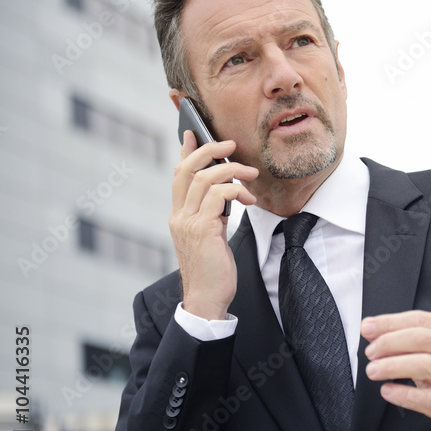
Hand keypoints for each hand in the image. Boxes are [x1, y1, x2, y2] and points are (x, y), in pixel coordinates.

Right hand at [170, 130, 258, 320]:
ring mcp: (188, 222)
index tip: (193, 133)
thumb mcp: (210, 234)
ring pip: (205, 179)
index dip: (185, 151)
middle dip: (209, 150)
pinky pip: (219, 196)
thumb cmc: (213, 268)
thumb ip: (211, 213)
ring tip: (251, 175)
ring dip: (232, 171)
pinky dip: (236, 191)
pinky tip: (249, 199)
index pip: (178, 175)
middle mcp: (178, 215)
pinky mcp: (203, 230)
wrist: (207, 298)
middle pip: (187, 169)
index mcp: (178, 215)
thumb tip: (225, 192)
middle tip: (231, 144)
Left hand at [362, 310, 430, 430]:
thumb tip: (370, 328)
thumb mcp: (430, 353)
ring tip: (373, 370)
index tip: (368, 328)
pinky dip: (402, 394)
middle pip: (425, 339)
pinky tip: (387, 391)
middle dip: (391, 342)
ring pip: (427, 366)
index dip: (392, 322)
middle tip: (371, 352)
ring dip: (393, 366)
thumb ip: (404, 338)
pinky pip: (427, 400)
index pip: (422, 320)